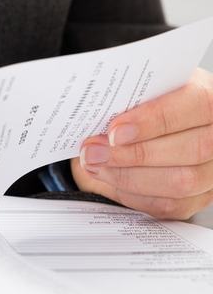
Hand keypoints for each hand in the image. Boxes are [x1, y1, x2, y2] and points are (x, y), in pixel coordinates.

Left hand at [72, 68, 212, 219]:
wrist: (142, 125)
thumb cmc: (140, 104)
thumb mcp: (137, 90)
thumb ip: (127, 98)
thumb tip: (95, 117)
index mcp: (210, 97)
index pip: (197, 106)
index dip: (154, 121)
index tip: (115, 131)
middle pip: (190, 150)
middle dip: (133, 154)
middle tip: (93, 151)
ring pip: (181, 182)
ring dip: (128, 176)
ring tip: (94, 163)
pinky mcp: (200, 197)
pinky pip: (170, 204)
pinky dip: (133, 193)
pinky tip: (109, 178)